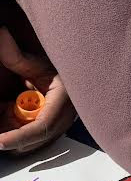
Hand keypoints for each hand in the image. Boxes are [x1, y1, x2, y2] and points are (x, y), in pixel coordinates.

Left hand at [0, 28, 76, 152]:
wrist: (73, 74)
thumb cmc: (56, 68)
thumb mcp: (34, 62)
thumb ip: (14, 55)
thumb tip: (2, 34)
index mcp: (63, 102)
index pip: (41, 128)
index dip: (18, 137)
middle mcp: (63, 120)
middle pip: (33, 142)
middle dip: (10, 137)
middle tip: (1, 118)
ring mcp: (58, 129)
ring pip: (29, 146)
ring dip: (12, 135)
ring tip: (7, 109)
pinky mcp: (52, 133)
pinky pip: (30, 142)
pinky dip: (15, 134)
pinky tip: (11, 115)